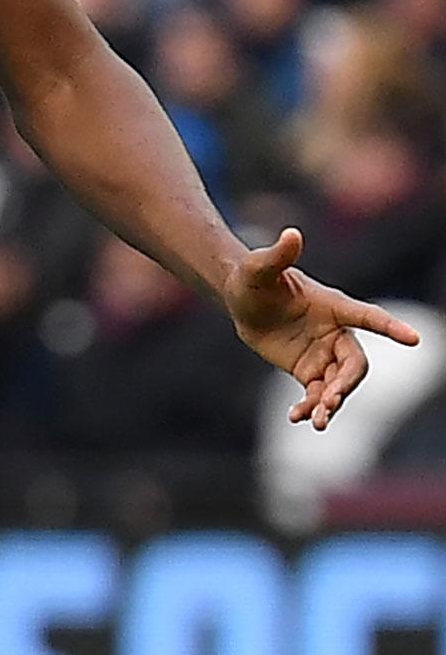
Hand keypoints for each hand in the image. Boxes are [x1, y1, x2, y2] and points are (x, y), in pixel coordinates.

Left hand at [221, 227, 420, 430]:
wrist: (241, 300)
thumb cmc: (253, 278)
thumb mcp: (259, 268)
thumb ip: (277, 255)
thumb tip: (291, 233)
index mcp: (333, 306)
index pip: (368, 316)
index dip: (390, 326)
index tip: (414, 338)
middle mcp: (335, 332)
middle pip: (355, 363)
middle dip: (347, 382)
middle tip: (332, 399)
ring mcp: (323, 353)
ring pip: (338, 384)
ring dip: (331, 403)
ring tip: (316, 421)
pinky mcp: (308, 370)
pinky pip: (316, 393)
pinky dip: (309, 407)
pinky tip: (297, 417)